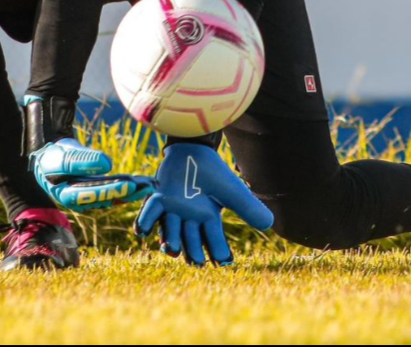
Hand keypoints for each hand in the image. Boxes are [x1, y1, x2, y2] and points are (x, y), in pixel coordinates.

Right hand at [31, 136, 154, 210]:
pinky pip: (115, 188)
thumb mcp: (61, 157)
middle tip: (149, 186)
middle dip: (129, 191)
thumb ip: (81, 160)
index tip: (130, 184)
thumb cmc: (51, 158)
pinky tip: (144, 182)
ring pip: (114, 194)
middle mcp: (81, 200)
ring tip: (152, 183)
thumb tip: (108, 164)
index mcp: (67, 195)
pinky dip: (129, 185)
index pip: (92, 194)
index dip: (112, 189)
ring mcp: (90, 196)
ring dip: (133, 190)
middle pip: (108, 197)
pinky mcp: (98, 190)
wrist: (50, 158)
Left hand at [134, 143, 272, 265]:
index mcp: (208, 216)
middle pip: (190, 240)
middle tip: (196, 262)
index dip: (219, 251)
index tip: (223, 263)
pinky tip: (141, 232)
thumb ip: (248, 208)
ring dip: (170, 241)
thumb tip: (269, 224)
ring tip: (171, 250)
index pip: (214, 239)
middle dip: (192, 251)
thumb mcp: (233, 191)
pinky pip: (150, 212)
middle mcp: (190, 217)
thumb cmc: (214, 171)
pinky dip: (145, 222)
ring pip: (170, 230)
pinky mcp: (159, 197)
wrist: (195, 147)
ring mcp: (173, 208)